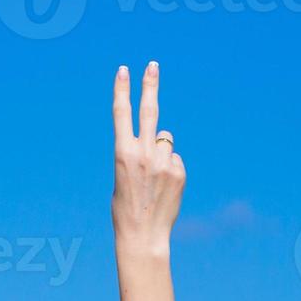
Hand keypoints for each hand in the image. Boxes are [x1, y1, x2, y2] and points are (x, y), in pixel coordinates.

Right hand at [111, 62, 183, 256]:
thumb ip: (138, 152)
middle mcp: (144, 153)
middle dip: (150, 86)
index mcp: (122, 153)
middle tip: (153, 65)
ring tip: (153, 177)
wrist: (143, 235)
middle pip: (149, 111)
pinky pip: (175, 158)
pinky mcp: (179, 171)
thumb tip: (164, 138)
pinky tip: (164, 187)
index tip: (124, 70)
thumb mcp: (123, 174)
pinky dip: (170, 167)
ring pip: (166, 140)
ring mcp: (163, 162)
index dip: (122, 90)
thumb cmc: (126, 207)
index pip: (121, 114)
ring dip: (161, 150)